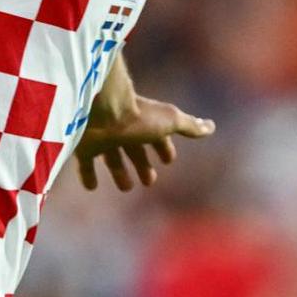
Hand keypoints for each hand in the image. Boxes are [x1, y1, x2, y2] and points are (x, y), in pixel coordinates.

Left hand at [76, 96, 214, 191]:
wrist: (101, 109)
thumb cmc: (138, 115)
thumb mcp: (169, 122)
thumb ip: (189, 126)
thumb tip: (211, 126)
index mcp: (145, 122)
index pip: (157, 136)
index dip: (163, 148)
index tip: (168, 160)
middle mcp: (124, 129)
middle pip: (135, 149)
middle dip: (143, 164)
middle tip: (149, 181)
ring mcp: (104, 137)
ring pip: (113, 157)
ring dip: (120, 172)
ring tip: (126, 187)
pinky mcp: (86, 146)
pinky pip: (86, 163)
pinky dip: (88, 175)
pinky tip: (92, 187)